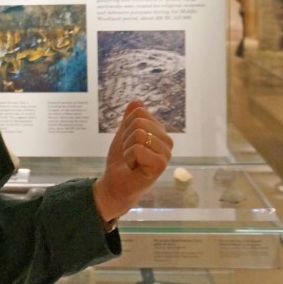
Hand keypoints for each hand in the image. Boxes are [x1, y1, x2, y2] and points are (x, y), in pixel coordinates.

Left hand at [93, 99, 172, 222]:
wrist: (115, 183)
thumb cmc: (121, 160)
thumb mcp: (123, 134)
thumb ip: (130, 118)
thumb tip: (137, 100)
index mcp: (160, 131)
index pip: (139, 112)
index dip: (126, 126)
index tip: (128, 142)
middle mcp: (166, 141)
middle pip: (139, 122)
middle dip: (126, 138)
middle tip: (129, 153)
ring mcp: (165, 153)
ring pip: (139, 134)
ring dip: (127, 148)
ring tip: (132, 160)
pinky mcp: (160, 165)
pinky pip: (138, 149)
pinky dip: (129, 157)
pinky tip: (134, 167)